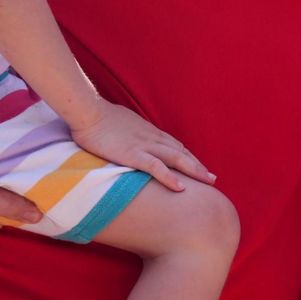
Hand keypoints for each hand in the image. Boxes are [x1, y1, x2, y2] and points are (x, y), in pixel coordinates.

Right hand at [69, 103, 214, 192]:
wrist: (88, 111)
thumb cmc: (98, 117)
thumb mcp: (120, 122)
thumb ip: (129, 131)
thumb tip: (128, 136)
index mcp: (148, 130)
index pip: (173, 144)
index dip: (187, 156)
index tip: (197, 166)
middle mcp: (151, 137)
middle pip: (181, 152)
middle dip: (198, 165)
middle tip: (212, 178)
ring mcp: (144, 145)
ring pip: (176, 158)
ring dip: (194, 170)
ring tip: (209, 182)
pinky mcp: (133, 154)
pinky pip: (156, 167)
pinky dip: (170, 178)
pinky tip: (181, 188)